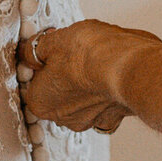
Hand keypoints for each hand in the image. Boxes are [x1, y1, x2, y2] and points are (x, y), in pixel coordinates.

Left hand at [18, 20, 158, 132]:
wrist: (133, 67)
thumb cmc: (90, 54)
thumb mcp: (53, 40)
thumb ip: (35, 49)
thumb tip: (29, 51)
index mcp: (40, 102)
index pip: (33, 81)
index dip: (42, 61)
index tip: (53, 48)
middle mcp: (63, 118)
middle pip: (58, 92)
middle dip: (65, 74)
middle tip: (76, 51)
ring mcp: (91, 120)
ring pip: (84, 98)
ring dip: (88, 82)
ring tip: (99, 57)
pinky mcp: (116, 117)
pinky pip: (107, 101)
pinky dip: (109, 88)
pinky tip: (114, 70)